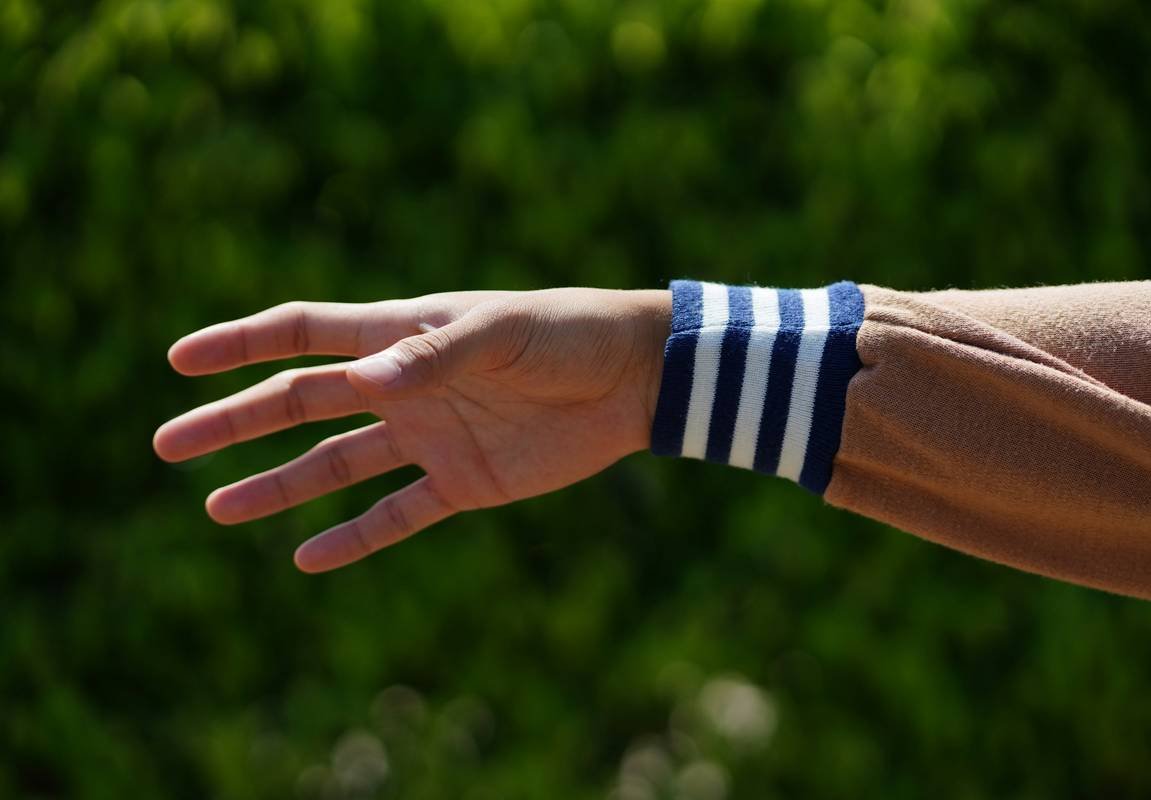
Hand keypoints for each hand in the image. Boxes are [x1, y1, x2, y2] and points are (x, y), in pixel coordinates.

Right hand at [153, 288, 671, 571]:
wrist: (633, 379)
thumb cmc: (567, 335)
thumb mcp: (501, 333)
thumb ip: (434, 356)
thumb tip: (361, 382)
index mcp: (403, 336)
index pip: (304, 336)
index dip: (240, 344)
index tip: (179, 361)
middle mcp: (403, 386)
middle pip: (300, 404)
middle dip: (235, 422)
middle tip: (170, 444)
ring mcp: (428, 436)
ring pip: (335, 465)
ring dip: (277, 485)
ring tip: (217, 507)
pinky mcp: (463, 482)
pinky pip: (397, 515)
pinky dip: (354, 538)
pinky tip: (306, 558)